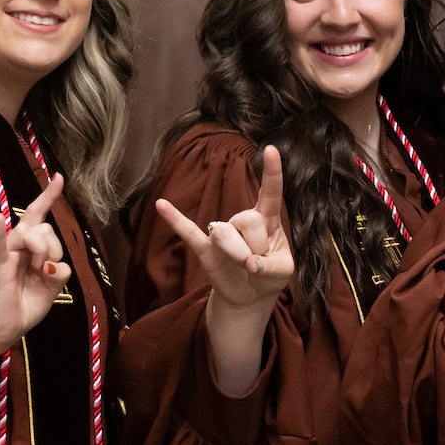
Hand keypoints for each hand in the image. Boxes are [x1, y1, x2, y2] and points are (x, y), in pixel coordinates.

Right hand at [0, 174, 72, 348]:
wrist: (3, 329)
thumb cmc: (24, 306)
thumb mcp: (52, 290)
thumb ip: (59, 273)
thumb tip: (55, 265)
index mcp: (30, 249)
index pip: (40, 216)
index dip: (49, 196)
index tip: (59, 177)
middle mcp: (17, 245)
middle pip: (44, 227)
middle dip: (54, 248)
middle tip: (46, 270)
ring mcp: (6, 253)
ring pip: (32, 234)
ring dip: (42, 252)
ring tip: (36, 271)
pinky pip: (0, 243)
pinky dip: (0, 230)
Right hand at [153, 146, 295, 315]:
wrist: (250, 295)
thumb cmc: (270, 274)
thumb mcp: (283, 272)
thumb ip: (271, 267)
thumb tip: (249, 264)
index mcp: (267, 220)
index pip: (270, 193)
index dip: (272, 172)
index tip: (270, 150)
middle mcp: (243, 220)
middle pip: (247, 220)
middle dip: (256, 246)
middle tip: (259, 262)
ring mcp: (222, 233)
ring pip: (224, 234)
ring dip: (237, 254)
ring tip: (244, 265)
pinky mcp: (205, 248)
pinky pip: (187, 231)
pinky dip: (175, 219)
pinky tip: (162, 205)